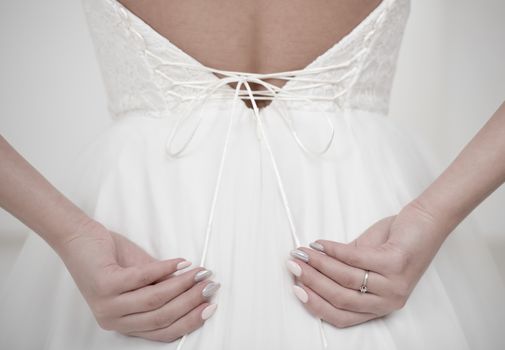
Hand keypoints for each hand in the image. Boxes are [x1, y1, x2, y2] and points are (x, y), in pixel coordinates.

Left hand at [56, 219, 219, 341]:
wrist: (79, 238)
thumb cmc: (109, 258)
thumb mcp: (142, 278)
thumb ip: (164, 287)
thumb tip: (196, 288)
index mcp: (124, 323)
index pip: (163, 331)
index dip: (190, 320)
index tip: (210, 306)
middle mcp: (113, 319)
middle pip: (162, 318)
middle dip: (191, 302)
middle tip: (210, 287)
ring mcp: (107, 304)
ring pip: (154, 301)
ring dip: (183, 286)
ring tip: (199, 273)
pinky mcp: (105, 284)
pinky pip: (142, 279)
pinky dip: (165, 269)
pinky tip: (180, 263)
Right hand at [285, 201, 447, 327]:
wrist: (426, 222)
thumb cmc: (395, 243)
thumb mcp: (366, 262)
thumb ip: (341, 269)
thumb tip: (308, 267)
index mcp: (380, 305)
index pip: (341, 316)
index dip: (315, 304)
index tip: (296, 288)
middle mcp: (388, 300)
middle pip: (339, 298)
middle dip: (311, 281)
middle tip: (293, 266)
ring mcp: (394, 284)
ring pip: (345, 279)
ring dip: (318, 264)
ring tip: (302, 253)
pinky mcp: (396, 263)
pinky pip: (355, 258)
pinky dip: (333, 250)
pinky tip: (320, 244)